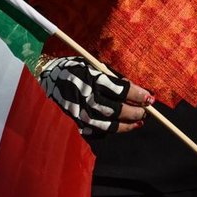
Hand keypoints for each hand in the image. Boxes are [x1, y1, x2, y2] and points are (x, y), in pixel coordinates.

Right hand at [36, 56, 150, 136]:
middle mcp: (87, 97)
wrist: (46, 78)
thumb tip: (132, 88)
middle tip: (146, 111)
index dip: (138, 95)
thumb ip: (111, 77)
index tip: (149, 98)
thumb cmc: (72, 68)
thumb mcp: (91, 65)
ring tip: (139, 122)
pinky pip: (99, 131)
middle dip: (136, 112)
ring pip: (110, 125)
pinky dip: (112, 130)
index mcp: (92, 78)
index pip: (121, 90)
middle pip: (118, 110)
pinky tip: (121, 126)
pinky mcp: (77, 122)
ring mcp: (81, 112)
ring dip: (128, 125)